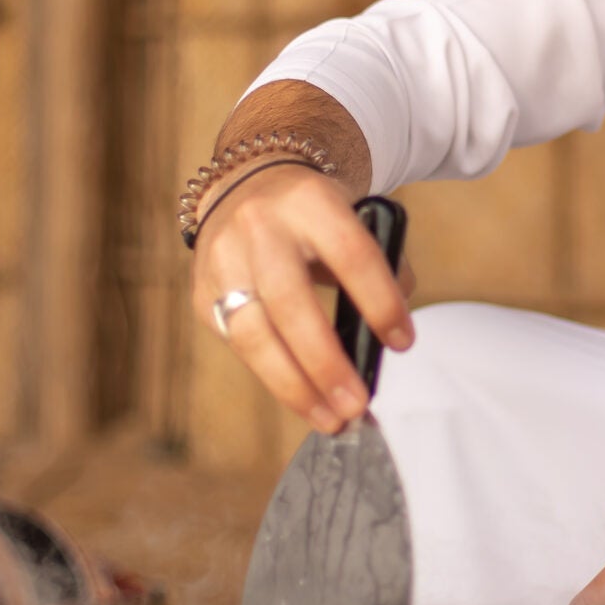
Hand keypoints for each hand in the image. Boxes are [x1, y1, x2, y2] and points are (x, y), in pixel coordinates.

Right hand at [189, 167, 414, 433]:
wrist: (244, 186)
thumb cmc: (313, 217)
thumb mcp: (353, 218)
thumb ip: (381, 268)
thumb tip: (389, 339)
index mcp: (309, 201)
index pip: (350, 254)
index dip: (379, 302)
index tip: (402, 342)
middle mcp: (259, 228)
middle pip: (291, 304)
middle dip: (326, 363)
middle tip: (357, 404)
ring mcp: (222, 262)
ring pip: (254, 336)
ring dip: (295, 387)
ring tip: (330, 418)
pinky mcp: (202, 294)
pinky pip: (239, 347)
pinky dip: (274, 378)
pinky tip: (303, 398)